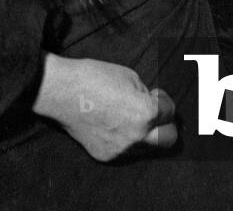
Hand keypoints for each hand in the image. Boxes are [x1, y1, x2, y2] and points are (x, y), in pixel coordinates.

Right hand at [32, 54, 176, 161]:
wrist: (63, 92)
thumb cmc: (96, 77)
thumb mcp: (130, 76)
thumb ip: (146, 95)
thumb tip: (152, 105)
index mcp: (146, 114)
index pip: (170, 112)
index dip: (163, 100)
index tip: (156, 95)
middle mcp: (137, 136)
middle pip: (168, 140)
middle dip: (165, 125)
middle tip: (155, 114)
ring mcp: (121, 150)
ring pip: (148, 149)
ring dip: (146, 135)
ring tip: (132, 118)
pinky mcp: (107, 156)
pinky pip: (126, 151)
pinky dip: (126, 140)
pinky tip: (114, 124)